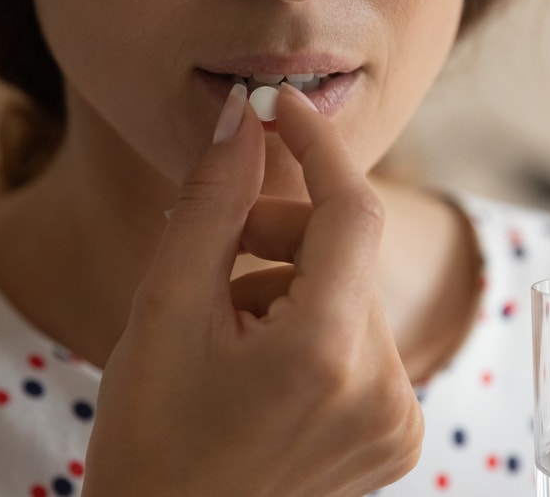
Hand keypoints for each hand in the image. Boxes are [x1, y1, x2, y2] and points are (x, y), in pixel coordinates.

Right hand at [81, 84, 422, 495]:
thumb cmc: (150, 437)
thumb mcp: (163, 311)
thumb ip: (211, 205)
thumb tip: (242, 119)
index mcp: (324, 353)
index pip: (352, 209)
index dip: (316, 147)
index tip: (276, 110)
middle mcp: (384, 389)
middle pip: (350, 254)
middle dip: (284, 236)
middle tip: (218, 255)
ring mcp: (398, 420)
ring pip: (355, 298)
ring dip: (295, 287)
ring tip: (229, 334)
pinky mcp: (400, 438)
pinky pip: (366, 347)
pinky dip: (317, 334)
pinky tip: (263, 371)